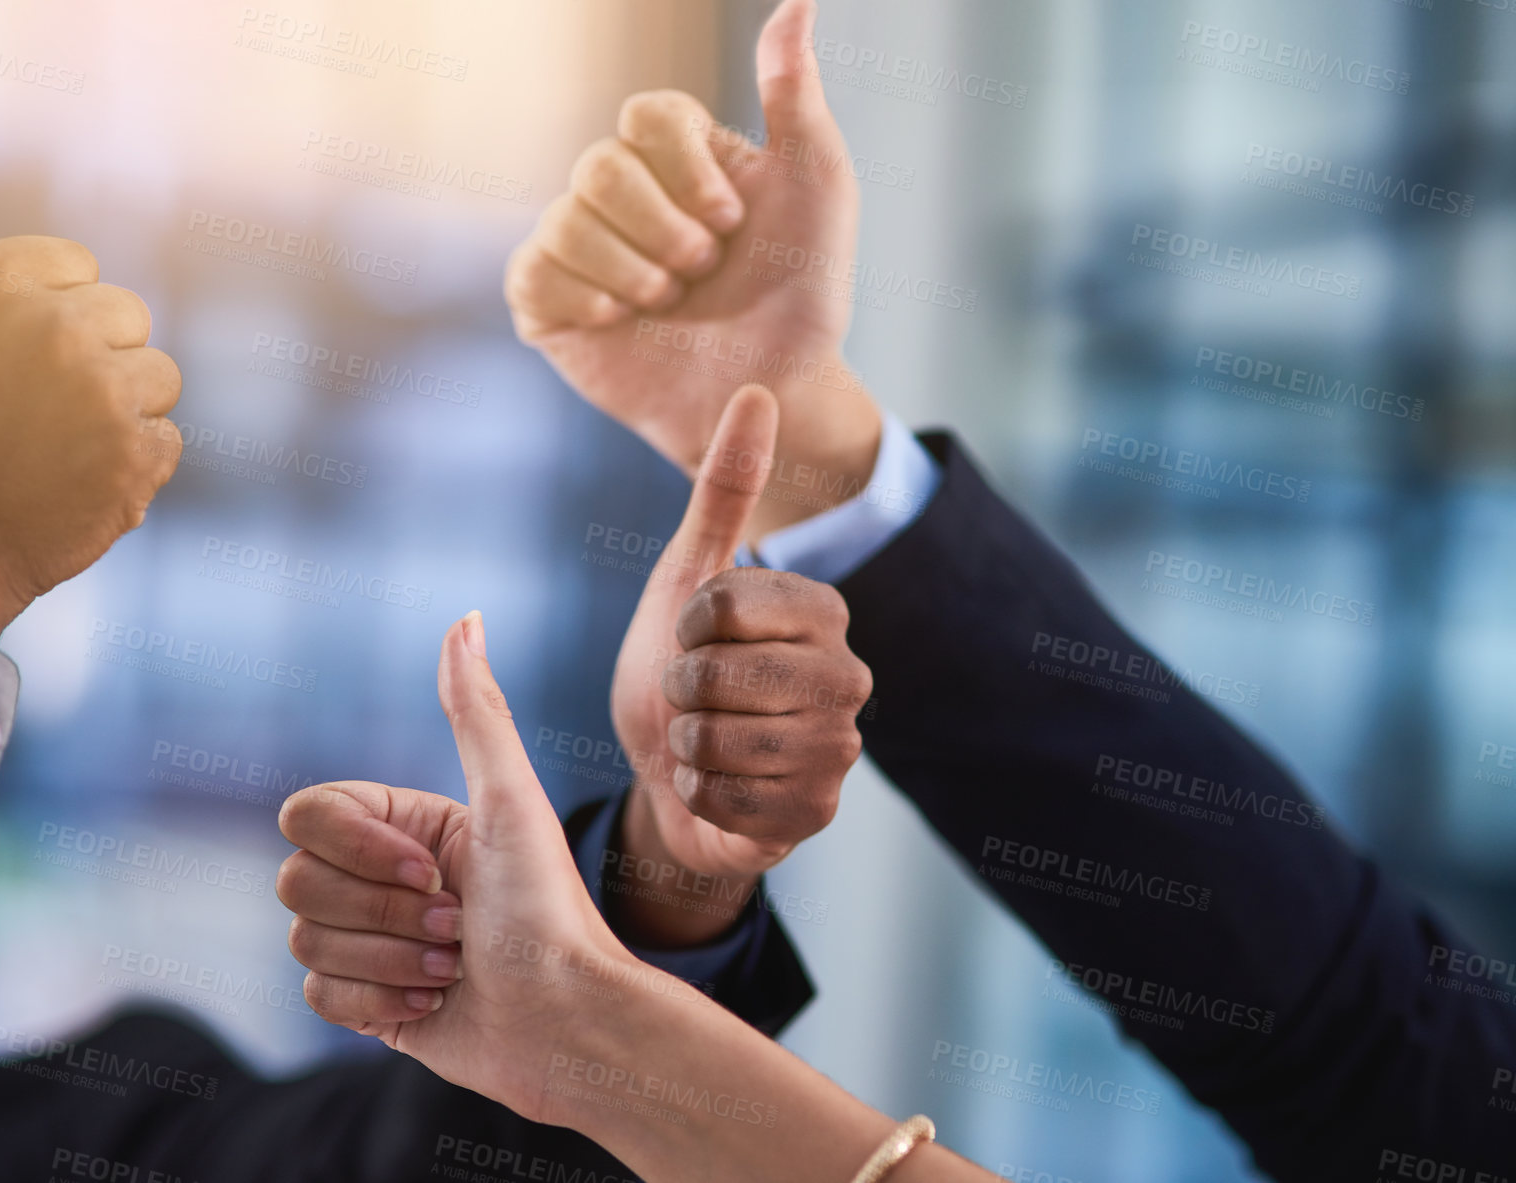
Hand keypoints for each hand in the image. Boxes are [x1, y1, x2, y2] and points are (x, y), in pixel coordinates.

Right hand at [0, 105, 182, 642]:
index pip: (79, 273)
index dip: (44, 323)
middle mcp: (56, 326)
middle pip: (128, 320)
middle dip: (91, 362)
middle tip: (22, 414)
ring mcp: (103, 394)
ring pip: (159, 379)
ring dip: (119, 415)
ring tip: (49, 450)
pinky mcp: (137, 457)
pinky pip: (167, 441)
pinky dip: (133, 469)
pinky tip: (73, 487)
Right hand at [279, 611, 650, 1124]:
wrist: (567, 1022)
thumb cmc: (548, 910)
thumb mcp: (512, 801)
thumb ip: (477, 711)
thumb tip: (466, 616)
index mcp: (407, 824)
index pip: (308, 815)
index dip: (360, 851)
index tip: (433, 873)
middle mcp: (383, 877)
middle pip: (296, 881)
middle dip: (383, 915)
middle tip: (456, 928)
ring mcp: (371, 939)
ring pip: (304, 940)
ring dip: (389, 961)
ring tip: (454, 967)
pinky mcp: (369, 1002)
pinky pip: (318, 996)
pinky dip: (379, 1003)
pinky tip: (436, 1003)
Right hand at [505, 0, 878, 540]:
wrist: (770, 393)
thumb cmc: (799, 294)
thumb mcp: (818, 184)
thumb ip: (794, 93)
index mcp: (677, 154)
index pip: (646, 112)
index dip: (687, 169)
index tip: (733, 222)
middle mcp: (620, 191)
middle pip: (601, 165)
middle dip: (664, 230)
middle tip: (702, 272)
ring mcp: (577, 244)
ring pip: (567, 219)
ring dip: (636, 272)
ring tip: (670, 305)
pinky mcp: (546, 301)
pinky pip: (537, 273)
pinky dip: (590, 300)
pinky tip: (624, 323)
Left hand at [608, 387, 870, 944]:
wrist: (666, 771)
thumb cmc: (679, 665)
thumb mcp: (687, 575)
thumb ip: (724, 490)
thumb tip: (757, 390)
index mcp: (825, 612)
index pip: (728, 603)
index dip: (686, 624)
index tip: (691, 635)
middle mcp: (848, 679)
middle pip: (719, 675)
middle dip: (678, 688)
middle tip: (692, 695)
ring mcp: (838, 752)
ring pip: (720, 740)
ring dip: (684, 742)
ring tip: (701, 738)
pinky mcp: (815, 813)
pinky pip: (724, 800)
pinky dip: (696, 792)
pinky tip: (711, 785)